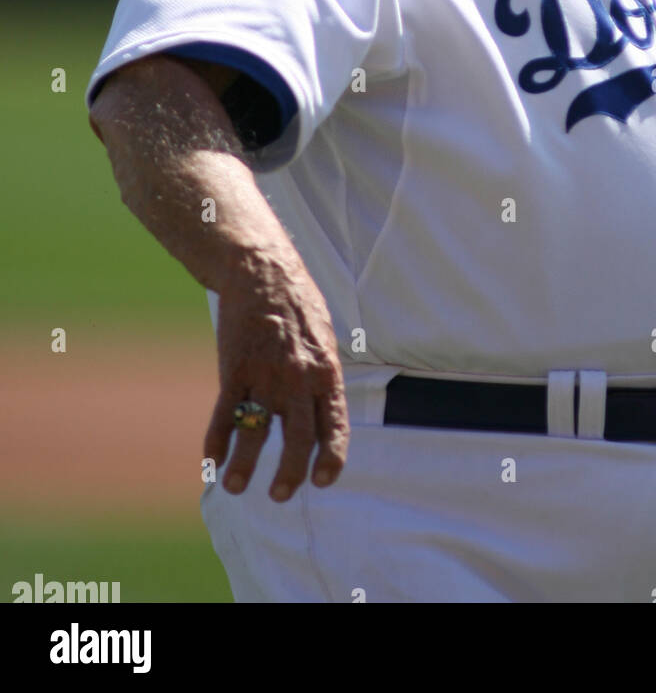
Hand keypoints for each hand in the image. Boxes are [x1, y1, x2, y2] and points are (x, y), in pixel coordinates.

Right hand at [204, 260, 349, 501]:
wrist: (262, 271)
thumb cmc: (297, 303)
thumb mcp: (323, 337)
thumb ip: (321, 374)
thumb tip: (321, 407)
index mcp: (326, 371)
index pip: (335, 425)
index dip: (331, 458)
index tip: (322, 481)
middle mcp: (299, 379)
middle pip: (298, 438)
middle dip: (289, 473)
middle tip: (280, 495)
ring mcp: (266, 375)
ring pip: (257, 432)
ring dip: (245, 464)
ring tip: (236, 487)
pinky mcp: (235, 370)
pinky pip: (225, 414)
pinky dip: (216, 441)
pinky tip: (210, 461)